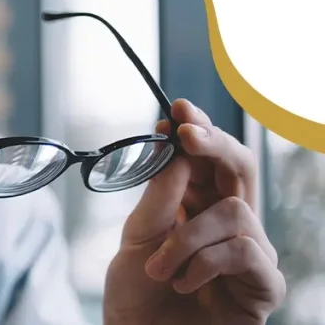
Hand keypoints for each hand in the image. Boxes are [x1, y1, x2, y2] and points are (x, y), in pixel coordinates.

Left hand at [104, 99, 285, 324]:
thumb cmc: (137, 293)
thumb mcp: (138, 235)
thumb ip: (160, 193)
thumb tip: (176, 145)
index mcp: (198, 205)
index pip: (209, 157)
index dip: (199, 129)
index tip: (177, 108)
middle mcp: (229, 224)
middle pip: (241, 167)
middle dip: (215, 144)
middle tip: (186, 134)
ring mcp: (250, 253)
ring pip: (236, 211)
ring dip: (188, 236)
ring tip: (159, 267)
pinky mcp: (264, 286)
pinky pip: (248, 252)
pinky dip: (206, 264)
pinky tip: (183, 282)